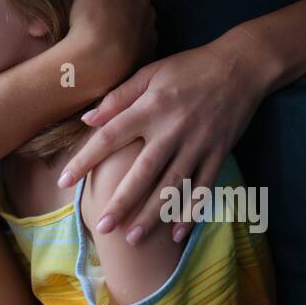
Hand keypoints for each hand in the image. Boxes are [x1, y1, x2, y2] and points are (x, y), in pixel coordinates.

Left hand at [58, 38, 270, 243]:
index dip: (85, 159)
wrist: (241, 66)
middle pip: (142, 172)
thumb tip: (87, 120)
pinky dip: (191, 212)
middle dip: (121, 202)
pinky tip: (176, 235)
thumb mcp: (150, 72)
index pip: (110, 137)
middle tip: (103, 227)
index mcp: (150, 108)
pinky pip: (203, 188)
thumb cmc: (189, 67)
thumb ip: (118, 97)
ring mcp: (198, 144)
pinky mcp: (218, 154)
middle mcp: (172, 130)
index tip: (64, 181)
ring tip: (133, 239)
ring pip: (172, 186)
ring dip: (152, 215)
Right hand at [64, 0, 157, 87]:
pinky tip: (104, 55)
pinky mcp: (143, 59)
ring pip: (130, 29)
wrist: (97, 61)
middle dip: (112, 11)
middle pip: (127, 6)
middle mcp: (149, 11)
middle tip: (88, 19)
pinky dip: (121, 52)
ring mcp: (148, 36)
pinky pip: (132, 51)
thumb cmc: (92, 13)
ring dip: (116, 32)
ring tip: (94, 39)